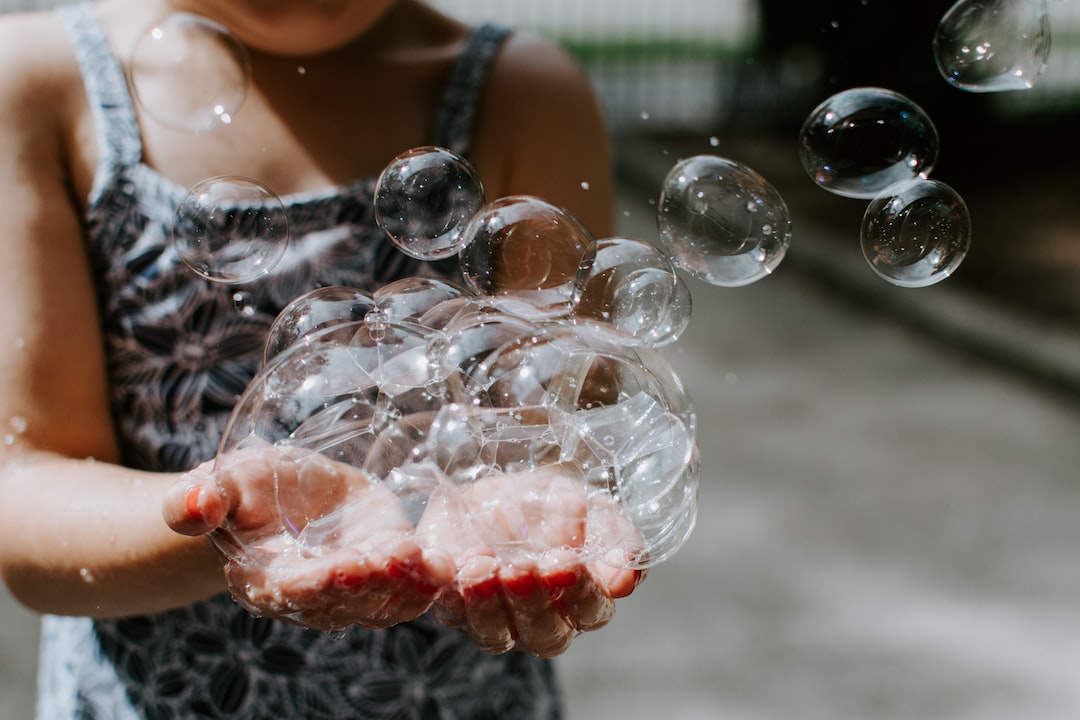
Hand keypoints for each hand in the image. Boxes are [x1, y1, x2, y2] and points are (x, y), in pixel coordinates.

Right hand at [163, 441, 453, 630]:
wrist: (280, 495)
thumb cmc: (246, 489)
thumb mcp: (223, 482)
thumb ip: (200, 499)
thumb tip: (187, 506)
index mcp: (267, 582)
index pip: (295, 591)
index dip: (322, 582)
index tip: (347, 564)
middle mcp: (314, 598)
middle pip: (347, 603)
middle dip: (374, 584)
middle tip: (398, 558)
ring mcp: (356, 590)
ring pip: (387, 603)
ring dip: (412, 587)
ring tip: (433, 562)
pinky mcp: (390, 571)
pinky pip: (415, 586)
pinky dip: (438, 579)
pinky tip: (461, 563)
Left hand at [417, 466, 643, 656]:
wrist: (487, 490)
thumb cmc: (544, 504)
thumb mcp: (583, 506)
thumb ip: (611, 536)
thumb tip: (627, 573)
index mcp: (581, 599)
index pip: (591, 610)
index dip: (582, 592)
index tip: (567, 561)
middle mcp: (540, 620)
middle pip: (545, 633)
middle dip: (533, 600)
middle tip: (522, 567)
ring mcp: (494, 620)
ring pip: (495, 633)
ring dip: (487, 602)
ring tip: (481, 565)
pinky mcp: (452, 608)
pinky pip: (448, 610)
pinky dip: (447, 588)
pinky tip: (446, 563)